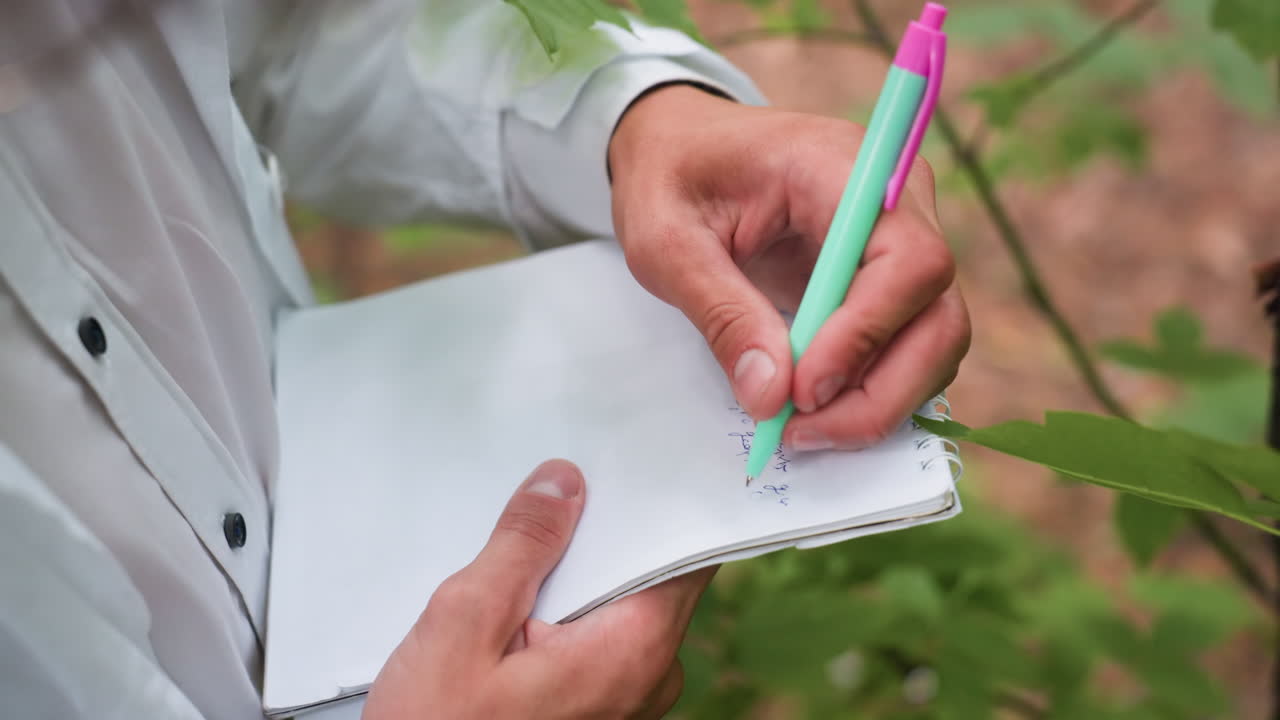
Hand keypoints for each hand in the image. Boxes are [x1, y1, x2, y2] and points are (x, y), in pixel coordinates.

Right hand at [363, 459, 710, 718]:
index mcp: (632, 650)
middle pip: (650, 572)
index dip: (664, 500)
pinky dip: (569, 609)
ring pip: (620, 602)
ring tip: (527, 548)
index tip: (641, 459)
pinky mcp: (601, 706)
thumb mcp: (464, 624)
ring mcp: (627, 696)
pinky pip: (601, 635)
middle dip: (603, 533)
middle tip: (559, 491)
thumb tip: (562, 485)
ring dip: (579, 573)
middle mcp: (647, 676)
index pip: (684, 551)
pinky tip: (525, 600)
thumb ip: (521, 546)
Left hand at [609, 86, 969, 450]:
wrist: (680, 147)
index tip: (802, 389)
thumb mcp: (667, 241)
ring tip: (797, 427)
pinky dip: (872, 391)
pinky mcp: (888, 279)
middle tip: (800, 432)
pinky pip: (909, 346)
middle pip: (939, 312)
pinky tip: (813, 410)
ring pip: (935, 340)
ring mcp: (901, 240)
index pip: (907, 258)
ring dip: (879, 401)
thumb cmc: (671, 177)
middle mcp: (896, 200)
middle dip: (881, 391)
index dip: (866, 335)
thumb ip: (721, 313)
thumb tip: (770, 396)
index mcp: (843, 167)